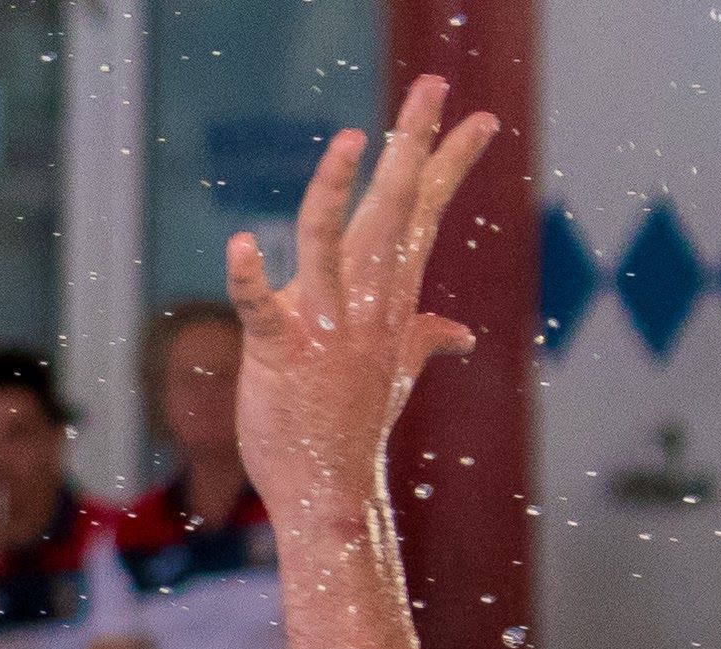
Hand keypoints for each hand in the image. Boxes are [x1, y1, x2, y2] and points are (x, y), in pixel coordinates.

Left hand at [229, 78, 497, 530]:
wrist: (329, 490)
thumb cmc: (353, 428)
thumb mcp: (396, 373)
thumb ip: (424, 340)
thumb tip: (459, 334)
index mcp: (390, 301)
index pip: (423, 216)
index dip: (449, 164)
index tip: (481, 118)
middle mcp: (365, 306)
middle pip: (392, 210)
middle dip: (414, 146)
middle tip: (433, 85)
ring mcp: (324, 329)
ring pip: (331, 244)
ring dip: (339, 190)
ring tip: (353, 137)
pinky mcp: (278, 353)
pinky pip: (262, 309)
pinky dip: (249, 279)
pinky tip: (239, 243)